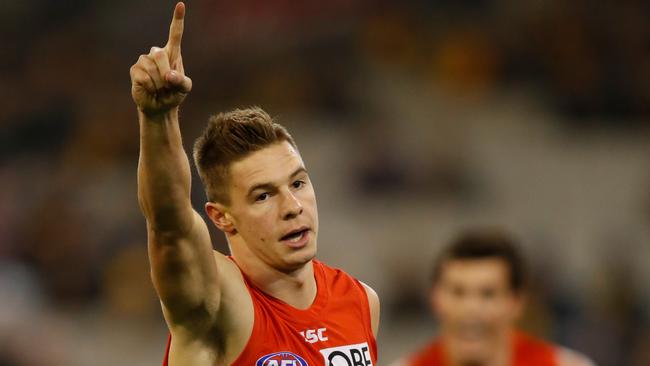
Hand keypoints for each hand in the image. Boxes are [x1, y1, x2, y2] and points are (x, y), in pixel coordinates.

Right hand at [130, 2, 191, 116]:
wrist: (160, 106)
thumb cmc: (174, 94)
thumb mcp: (184, 89)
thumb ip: (182, 82)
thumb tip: (168, 76)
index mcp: (172, 53)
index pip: (175, 33)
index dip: (178, 19)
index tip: (181, 5)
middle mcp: (156, 53)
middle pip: (160, 54)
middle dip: (166, 73)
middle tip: (168, 85)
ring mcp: (143, 60)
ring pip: (153, 69)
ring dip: (159, 84)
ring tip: (159, 88)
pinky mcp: (134, 70)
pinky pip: (145, 78)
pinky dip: (151, 87)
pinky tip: (150, 89)